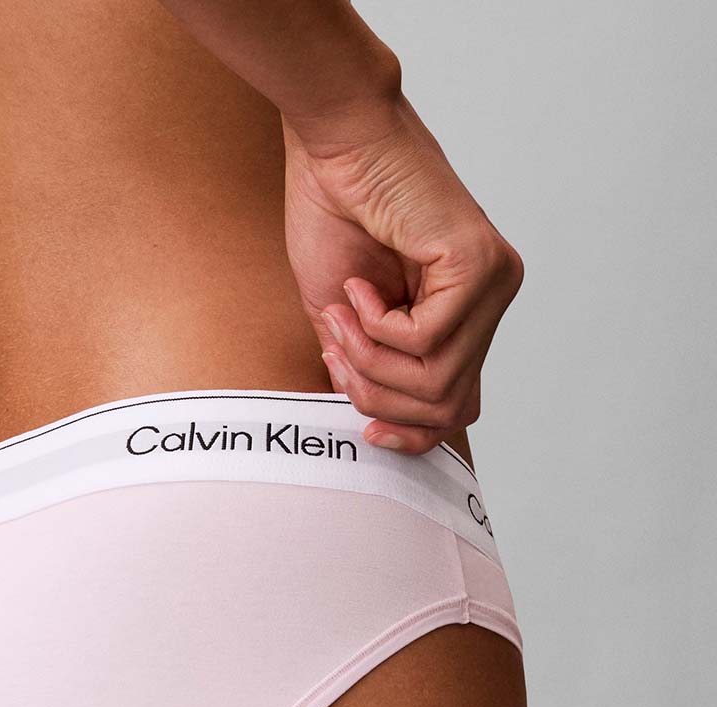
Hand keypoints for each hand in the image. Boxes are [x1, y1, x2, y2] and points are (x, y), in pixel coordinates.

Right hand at [281, 94, 523, 453]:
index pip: (460, 409)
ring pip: (437, 383)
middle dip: (376, 394)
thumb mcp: (344, 321)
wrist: (335, 149)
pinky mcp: (480, 265)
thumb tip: (373, 421)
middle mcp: (491, 301)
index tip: (367, 432)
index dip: (412, 436)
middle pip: (447, 408)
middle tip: (336, 349)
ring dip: (370, 360)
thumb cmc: (333, 217)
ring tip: (344, 314)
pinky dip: (378, 325)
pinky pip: (428, 340)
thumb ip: (367, 369)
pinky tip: (362, 286)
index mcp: (463, 314)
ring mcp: (493, 284)